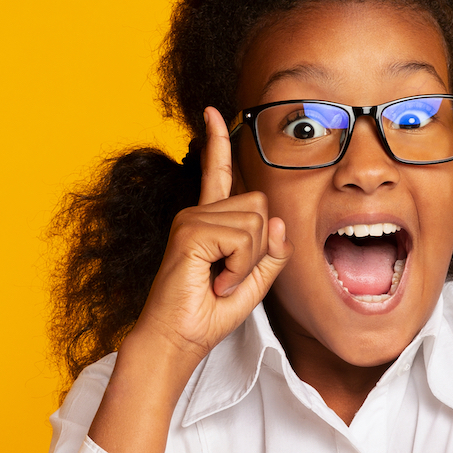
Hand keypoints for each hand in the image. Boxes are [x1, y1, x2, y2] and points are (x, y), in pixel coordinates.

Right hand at [126, 106, 291, 366]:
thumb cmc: (208, 314)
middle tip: (229, 276)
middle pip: (259, 206)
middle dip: (258, 247)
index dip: (219, 142)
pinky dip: (237, 267)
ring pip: (254, 224)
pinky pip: (240, 240)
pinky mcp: (190, 232)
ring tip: (219, 281)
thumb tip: (275, 220)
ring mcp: (191, 220)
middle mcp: (197, 214)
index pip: (218, 174)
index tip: (215, 112)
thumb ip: (271, 252)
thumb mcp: (254, 282)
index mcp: (209, 221)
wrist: (177, 340)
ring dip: (247, 262)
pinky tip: (214, 281)